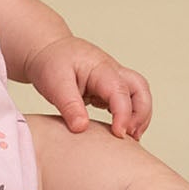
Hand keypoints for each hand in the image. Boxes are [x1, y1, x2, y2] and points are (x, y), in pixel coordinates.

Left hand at [21, 35, 151, 140]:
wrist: (47, 50)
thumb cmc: (51, 62)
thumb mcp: (55, 83)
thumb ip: (69, 105)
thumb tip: (82, 129)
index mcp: (100, 68)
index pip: (121, 91)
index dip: (123, 114)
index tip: (119, 134)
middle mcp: (112, 72)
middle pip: (141, 90)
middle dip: (142, 115)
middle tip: (130, 138)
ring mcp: (112, 80)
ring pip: (139, 95)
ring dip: (139, 117)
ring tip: (130, 139)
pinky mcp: (108, 90)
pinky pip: (127, 102)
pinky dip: (129, 117)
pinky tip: (119, 132)